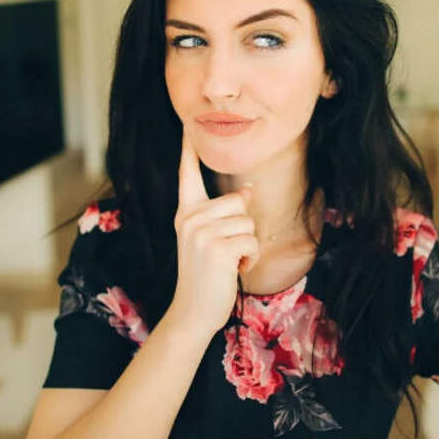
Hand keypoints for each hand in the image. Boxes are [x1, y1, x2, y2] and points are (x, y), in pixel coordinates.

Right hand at [165, 129, 259, 339]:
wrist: (193, 311)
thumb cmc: (207, 274)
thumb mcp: (213, 239)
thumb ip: (225, 215)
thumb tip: (247, 191)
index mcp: (186, 213)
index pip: (187, 175)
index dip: (187, 150)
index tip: (187, 126)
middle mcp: (190, 218)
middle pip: (238, 202)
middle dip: (244, 228)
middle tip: (227, 251)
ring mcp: (201, 233)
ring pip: (248, 222)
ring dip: (249, 246)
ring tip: (229, 262)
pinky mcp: (216, 249)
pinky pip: (252, 241)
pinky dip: (251, 259)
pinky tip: (234, 270)